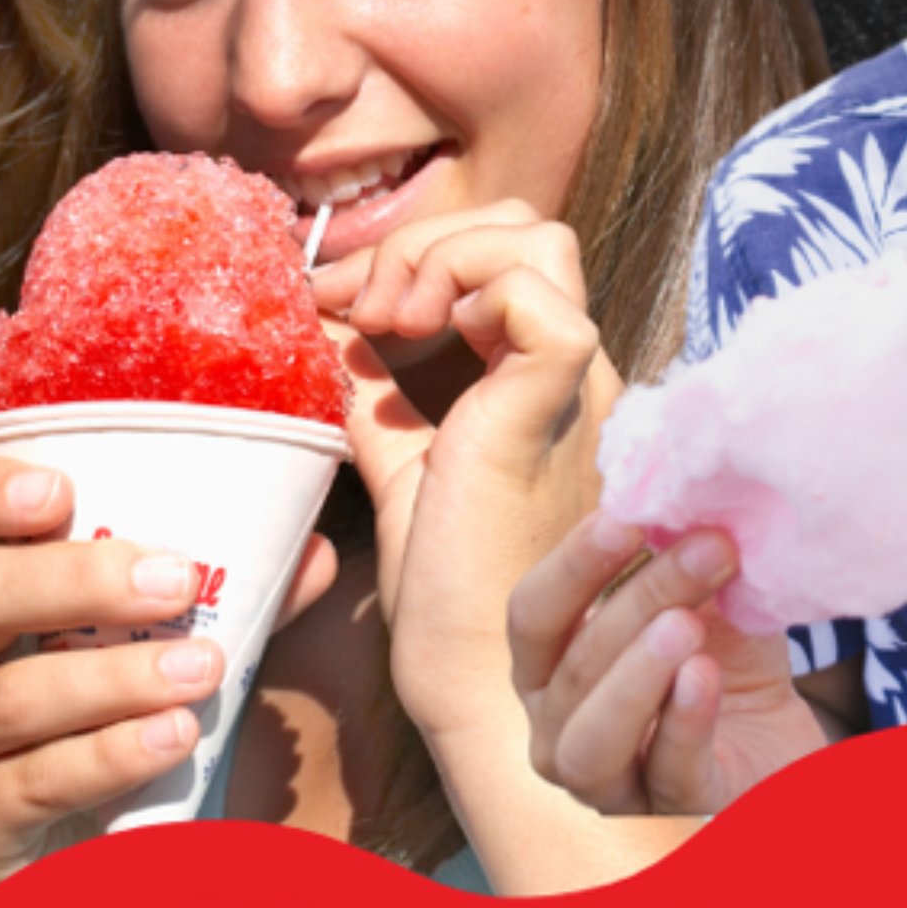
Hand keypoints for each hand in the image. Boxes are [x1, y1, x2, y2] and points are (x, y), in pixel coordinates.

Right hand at [0, 460, 335, 907]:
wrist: (48, 858)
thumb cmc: (93, 712)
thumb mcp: (138, 637)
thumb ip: (218, 591)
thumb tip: (312, 554)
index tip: (61, 488)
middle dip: (80, 581)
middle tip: (176, 581)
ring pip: (12, 696)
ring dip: (114, 679)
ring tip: (200, 670)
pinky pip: (34, 781)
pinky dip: (110, 756)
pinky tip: (173, 738)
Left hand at [317, 203, 614, 747]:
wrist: (476, 679)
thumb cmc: (448, 596)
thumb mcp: (402, 470)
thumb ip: (380, 401)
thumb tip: (333, 330)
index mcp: (539, 385)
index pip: (507, 257)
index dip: (420, 254)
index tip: (342, 300)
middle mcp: (571, 376)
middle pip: (531, 228)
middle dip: (431, 238)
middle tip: (366, 302)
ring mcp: (573, 388)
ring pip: (539, 239)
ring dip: (441, 253)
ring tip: (388, 317)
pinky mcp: (552, 407)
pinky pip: (536, 295)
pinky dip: (466, 283)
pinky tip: (414, 334)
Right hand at [508, 514, 838, 816]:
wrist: (781, 751)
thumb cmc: (722, 665)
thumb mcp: (703, 598)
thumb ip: (684, 549)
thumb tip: (688, 476)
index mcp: (552, 669)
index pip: (532, 615)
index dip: (572, 566)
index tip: (627, 515)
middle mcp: (560, 731)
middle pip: (571, 669)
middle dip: (637, 599)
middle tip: (708, 546)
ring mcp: (612, 785)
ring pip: (591, 742)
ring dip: (635, 675)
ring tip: (685, 626)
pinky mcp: (674, 817)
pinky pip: (666, 777)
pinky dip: (683, 725)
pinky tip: (706, 678)